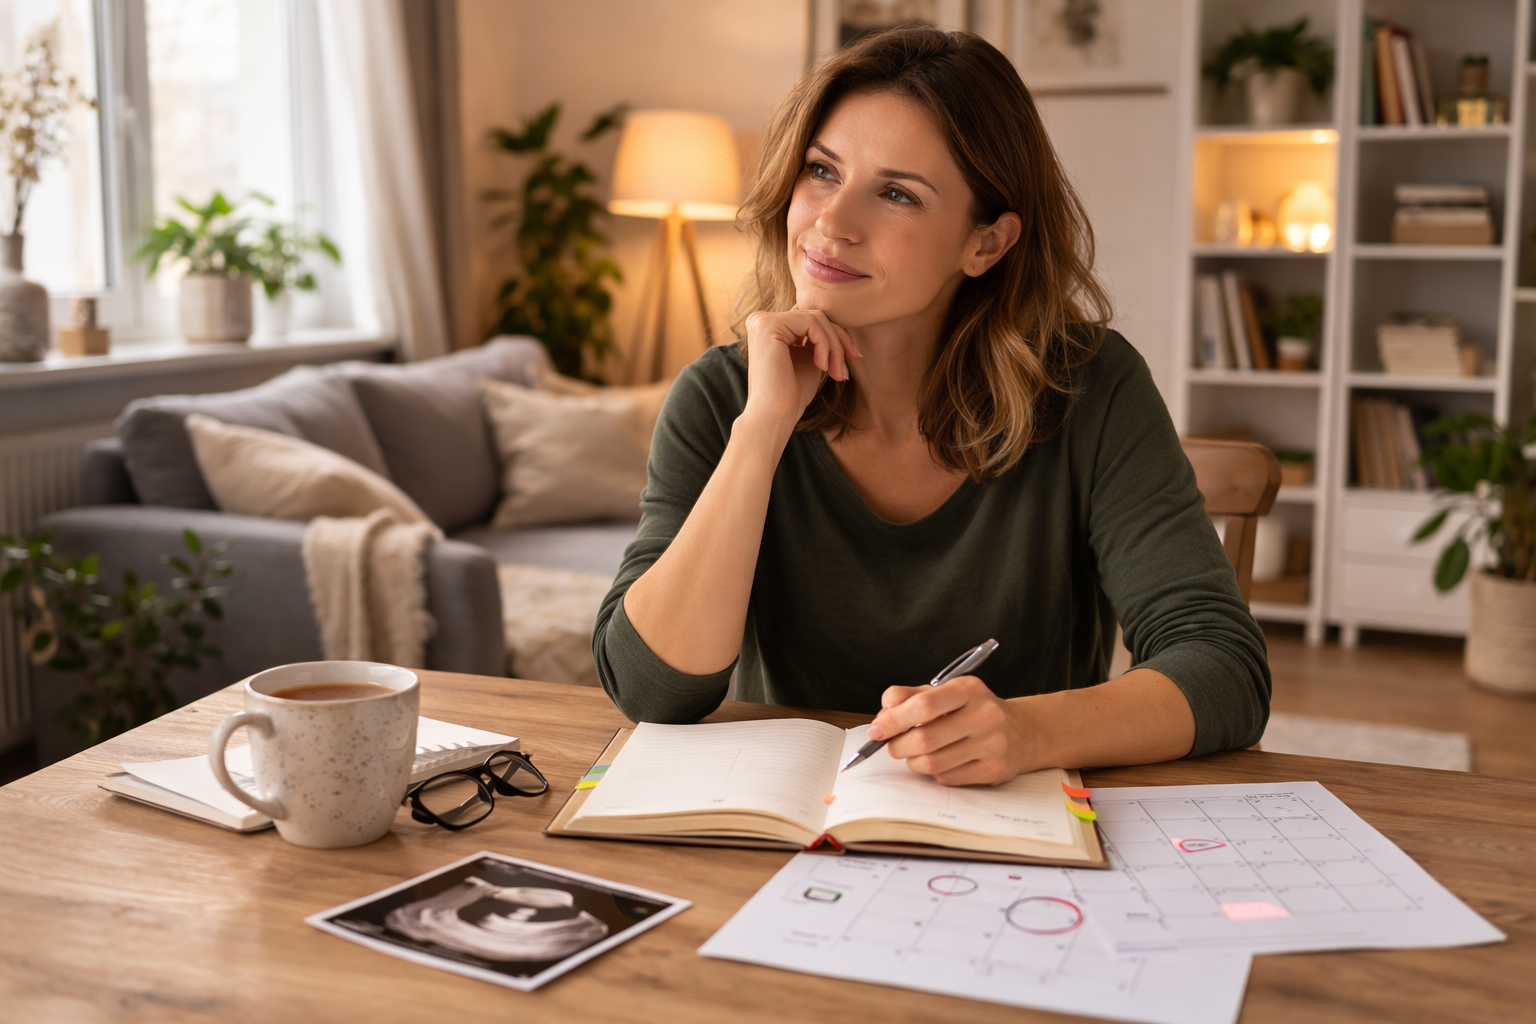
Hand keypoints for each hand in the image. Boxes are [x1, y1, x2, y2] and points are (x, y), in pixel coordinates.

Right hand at [741, 309, 860, 429]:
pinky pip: (811, 323)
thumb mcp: (811, 357)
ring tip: (835, 372)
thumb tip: (843, 322)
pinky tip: (821, 367)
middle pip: (816, 316)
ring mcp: (762, 321)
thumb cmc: (792, 393)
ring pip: (817, 318)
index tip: (852, 358)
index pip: (812, 318)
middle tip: (845, 371)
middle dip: (838, 342)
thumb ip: (819, 336)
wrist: (775, 416)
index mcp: (770, 326)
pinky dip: (824, 345)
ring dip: (834, 347)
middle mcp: (761, 319)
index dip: (836, 336)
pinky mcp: (768, 326)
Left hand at [868, 676, 1028, 785]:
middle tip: (891, 746)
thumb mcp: (945, 693)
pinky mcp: (995, 769)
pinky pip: (948, 778)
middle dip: (898, 745)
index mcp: (969, 689)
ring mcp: (993, 744)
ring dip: (913, 761)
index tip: (876, 729)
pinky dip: (934, 773)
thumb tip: (884, 711)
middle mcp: (985, 714)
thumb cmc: (972, 710)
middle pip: (925, 738)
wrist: (1021, 732)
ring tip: (914, 753)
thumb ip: (910, 697)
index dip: (893, 720)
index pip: (924, 705)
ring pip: (933, 763)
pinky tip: (941, 762)